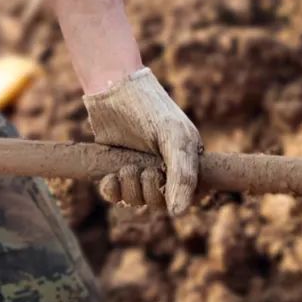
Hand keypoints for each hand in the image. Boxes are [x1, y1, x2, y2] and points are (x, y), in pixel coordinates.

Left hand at [85, 67, 200, 214]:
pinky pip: (114, 195)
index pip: (191, 197)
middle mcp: (165, 169)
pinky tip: (110, 178)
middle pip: (160, 204)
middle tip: (144, 168)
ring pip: (136, 201)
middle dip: (149, 190)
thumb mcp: (175, 138)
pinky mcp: (116, 168)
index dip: (180, 199)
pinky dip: (111, 190)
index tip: (167, 184)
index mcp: (188, 161)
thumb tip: (178, 213)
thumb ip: (182, 176)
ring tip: (127, 167)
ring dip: (130, 188)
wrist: (114, 88)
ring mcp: (140, 170)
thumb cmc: (151, 108)